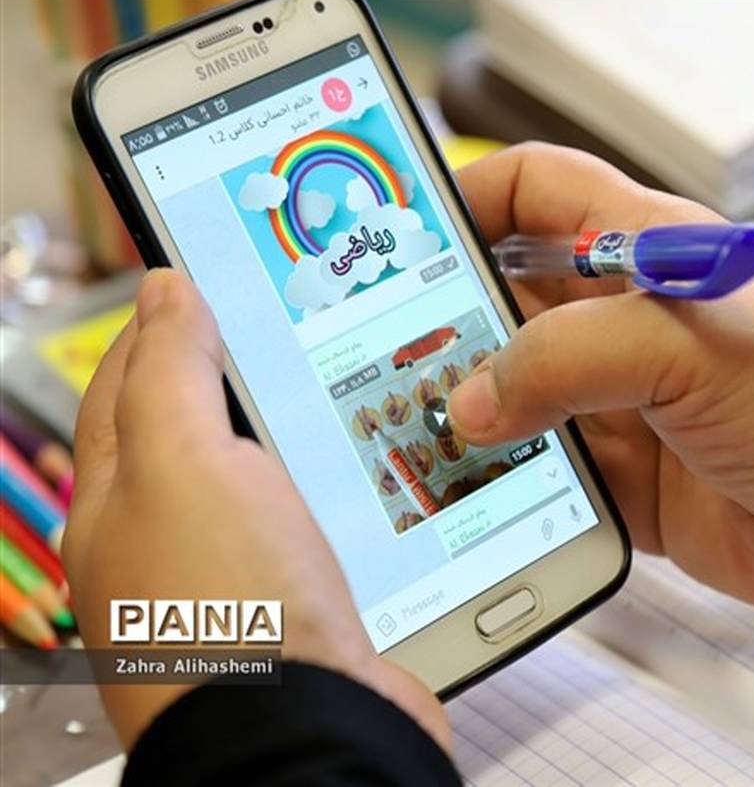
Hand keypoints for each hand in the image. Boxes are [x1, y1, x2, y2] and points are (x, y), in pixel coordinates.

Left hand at [65, 270, 449, 751]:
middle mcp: (172, 541)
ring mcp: (239, 577)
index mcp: (120, 501)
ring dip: (300, 435)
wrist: (305, 735)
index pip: (128, 381)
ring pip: (270, 479)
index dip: (165, 318)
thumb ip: (171, 373)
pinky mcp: (302, 606)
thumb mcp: (185, 462)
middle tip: (290, 323)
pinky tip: (376, 480)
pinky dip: (342, 495)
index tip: (209, 274)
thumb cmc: (228, 615)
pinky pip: (322, 528)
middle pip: (202, 430)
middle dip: (239, 372)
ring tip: (342, 389)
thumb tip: (166, 291)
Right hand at [450, 143, 753, 608]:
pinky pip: (546, 474)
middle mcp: (622, 320)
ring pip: (516, 394)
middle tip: (384, 355)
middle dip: (448, 325)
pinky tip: (473, 492)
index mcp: (640, 250)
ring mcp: (622, 398)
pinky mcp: (628, 475)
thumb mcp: (682, 341)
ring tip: (409, 429)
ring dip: (471, 414)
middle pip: (506, 302)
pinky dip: (509, 485)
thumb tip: (473, 403)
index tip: (404, 236)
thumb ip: (565, 359)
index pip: (536, 192)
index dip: (469, 199)